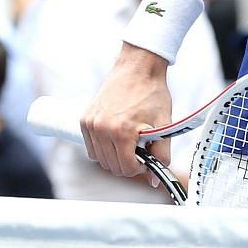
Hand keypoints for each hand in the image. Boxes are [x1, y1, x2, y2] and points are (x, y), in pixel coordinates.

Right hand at [80, 46, 174, 180]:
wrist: (137, 68)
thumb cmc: (151, 93)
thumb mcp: (163, 125)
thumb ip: (161, 154)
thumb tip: (154, 179)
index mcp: (120, 131)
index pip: (126, 168)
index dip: (140, 167)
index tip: (147, 158)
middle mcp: (101, 129)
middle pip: (112, 167)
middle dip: (128, 163)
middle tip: (140, 149)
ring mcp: (90, 124)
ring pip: (99, 159)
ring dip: (115, 157)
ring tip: (129, 142)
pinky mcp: (84, 120)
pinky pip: (91, 147)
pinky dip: (103, 148)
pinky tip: (116, 138)